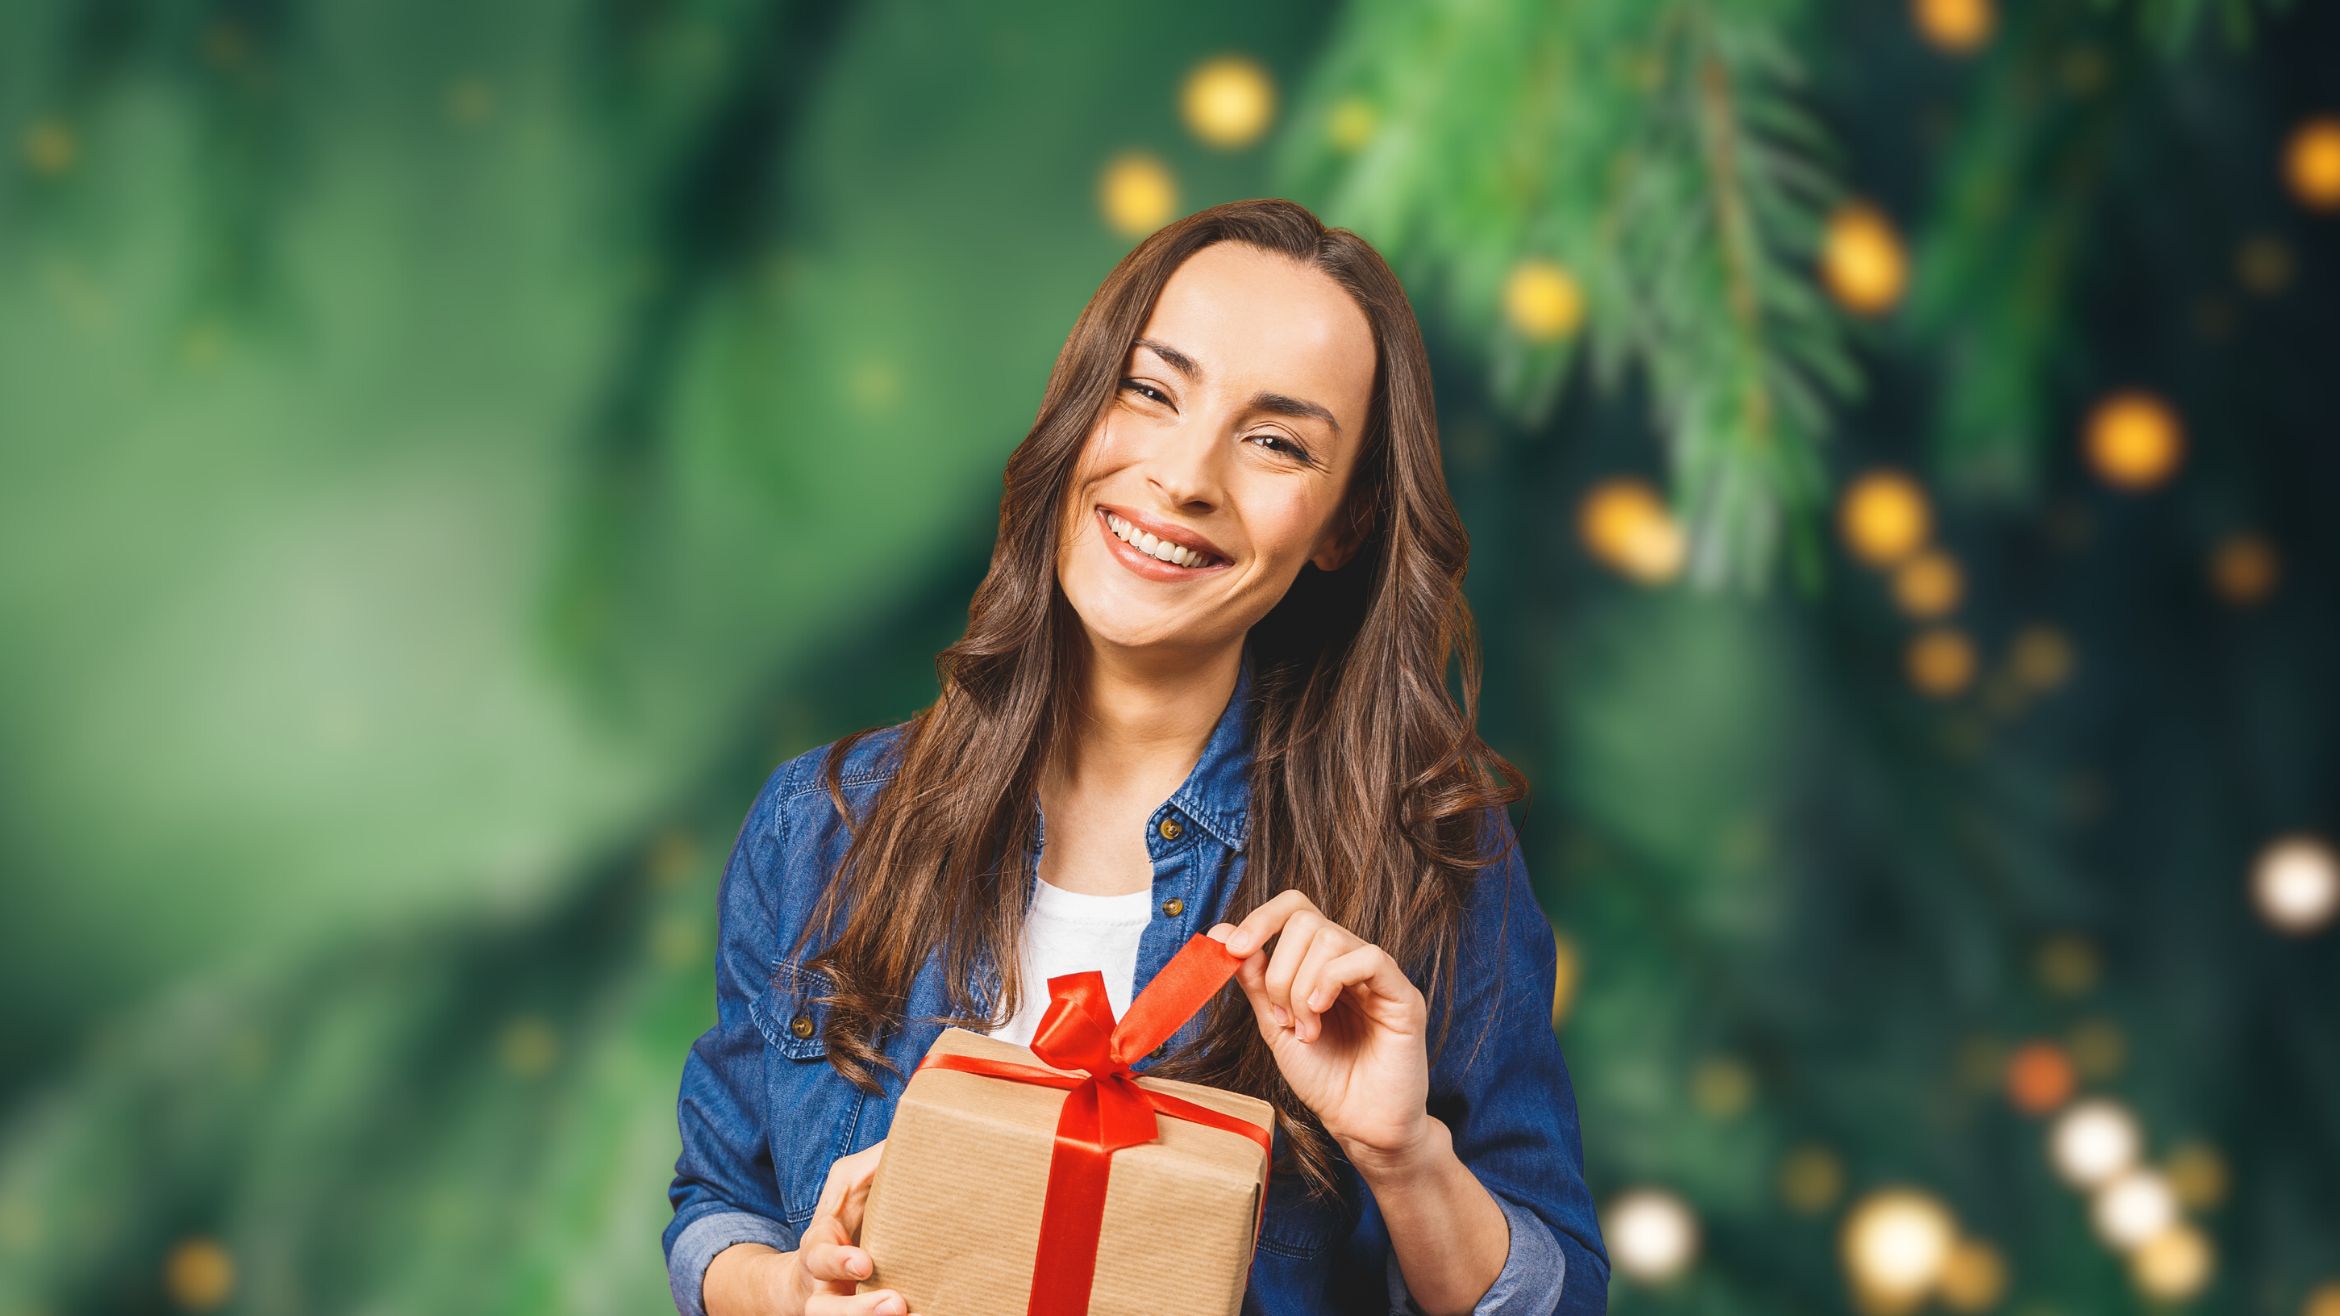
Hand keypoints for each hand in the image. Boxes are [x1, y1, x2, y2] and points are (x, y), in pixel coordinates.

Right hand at [772, 1140, 918, 1315]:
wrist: (816, 1272)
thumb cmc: (843, 1219)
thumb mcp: (851, 1185)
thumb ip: (876, 1164)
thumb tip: (920, 1125)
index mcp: (820, 1244)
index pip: (819, 1254)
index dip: (838, 1261)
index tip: (865, 1263)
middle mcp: (821, 1284)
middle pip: (823, 1308)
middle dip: (856, 1309)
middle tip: (895, 1304)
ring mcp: (836, 1305)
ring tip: (908, 1313)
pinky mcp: (855, 1315)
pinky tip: (925, 1314)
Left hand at [1207, 891, 1433, 1168]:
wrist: (1358, 1125)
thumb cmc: (1324, 1079)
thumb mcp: (1275, 1025)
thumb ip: (1256, 980)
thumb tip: (1222, 933)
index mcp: (1321, 963)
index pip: (1295, 909)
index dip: (1261, 918)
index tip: (1233, 948)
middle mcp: (1350, 960)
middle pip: (1306, 921)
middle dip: (1279, 971)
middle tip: (1283, 1017)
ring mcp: (1378, 976)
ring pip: (1331, 938)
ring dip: (1302, 987)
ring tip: (1306, 1028)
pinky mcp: (1403, 995)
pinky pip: (1369, 958)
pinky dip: (1332, 980)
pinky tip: (1320, 1012)